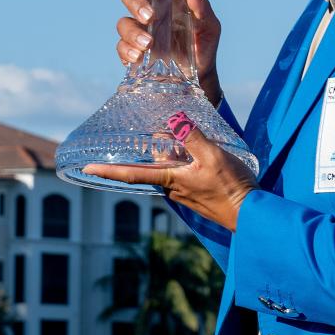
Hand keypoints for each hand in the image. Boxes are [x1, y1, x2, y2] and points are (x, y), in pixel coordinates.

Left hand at [84, 122, 256, 230]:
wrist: (249, 214)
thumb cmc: (231, 187)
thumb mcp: (213, 155)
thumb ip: (192, 137)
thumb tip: (173, 121)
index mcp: (170, 179)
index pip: (131, 174)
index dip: (107, 171)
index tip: (86, 169)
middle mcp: (172, 188)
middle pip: (150, 166)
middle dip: (142, 153)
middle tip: (137, 135)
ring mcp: (183, 192)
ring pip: (166, 168)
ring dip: (166, 154)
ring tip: (170, 136)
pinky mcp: (195, 193)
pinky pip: (179, 173)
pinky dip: (178, 161)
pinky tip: (190, 151)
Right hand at [117, 0, 222, 107]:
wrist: (200, 74)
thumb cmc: (204, 44)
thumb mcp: (209, 25)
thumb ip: (202, 7)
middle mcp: (148, 11)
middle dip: (135, 3)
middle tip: (150, 16)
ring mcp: (139, 31)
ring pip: (123, 22)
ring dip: (132, 32)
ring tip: (148, 43)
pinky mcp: (133, 51)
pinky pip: (121, 47)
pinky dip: (127, 50)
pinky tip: (138, 56)